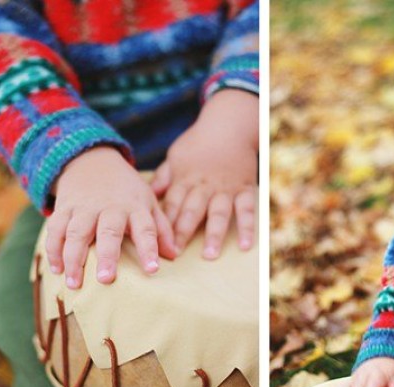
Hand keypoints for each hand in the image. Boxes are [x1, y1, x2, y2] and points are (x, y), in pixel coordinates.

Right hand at [46, 146, 175, 288]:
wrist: (93, 160)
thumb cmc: (126, 190)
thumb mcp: (149, 202)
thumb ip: (161, 228)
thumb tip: (174, 255)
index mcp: (135, 207)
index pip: (146, 228)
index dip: (149, 248)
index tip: (153, 269)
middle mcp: (110, 207)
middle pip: (108, 232)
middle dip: (107, 256)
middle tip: (106, 279)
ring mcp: (84, 207)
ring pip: (76, 233)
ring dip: (73, 258)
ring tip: (74, 283)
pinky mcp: (64, 207)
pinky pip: (55, 229)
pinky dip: (53, 249)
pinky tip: (56, 269)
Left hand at [151, 89, 257, 259]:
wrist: (229, 124)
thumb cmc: (198, 142)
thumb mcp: (175, 156)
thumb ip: (163, 177)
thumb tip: (146, 194)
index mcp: (185, 179)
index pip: (172, 205)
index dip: (165, 225)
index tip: (157, 245)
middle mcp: (205, 186)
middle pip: (193, 211)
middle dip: (184, 233)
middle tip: (177, 254)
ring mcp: (226, 188)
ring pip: (219, 213)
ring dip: (214, 234)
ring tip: (210, 255)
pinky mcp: (244, 188)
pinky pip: (247, 210)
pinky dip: (247, 227)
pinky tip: (245, 246)